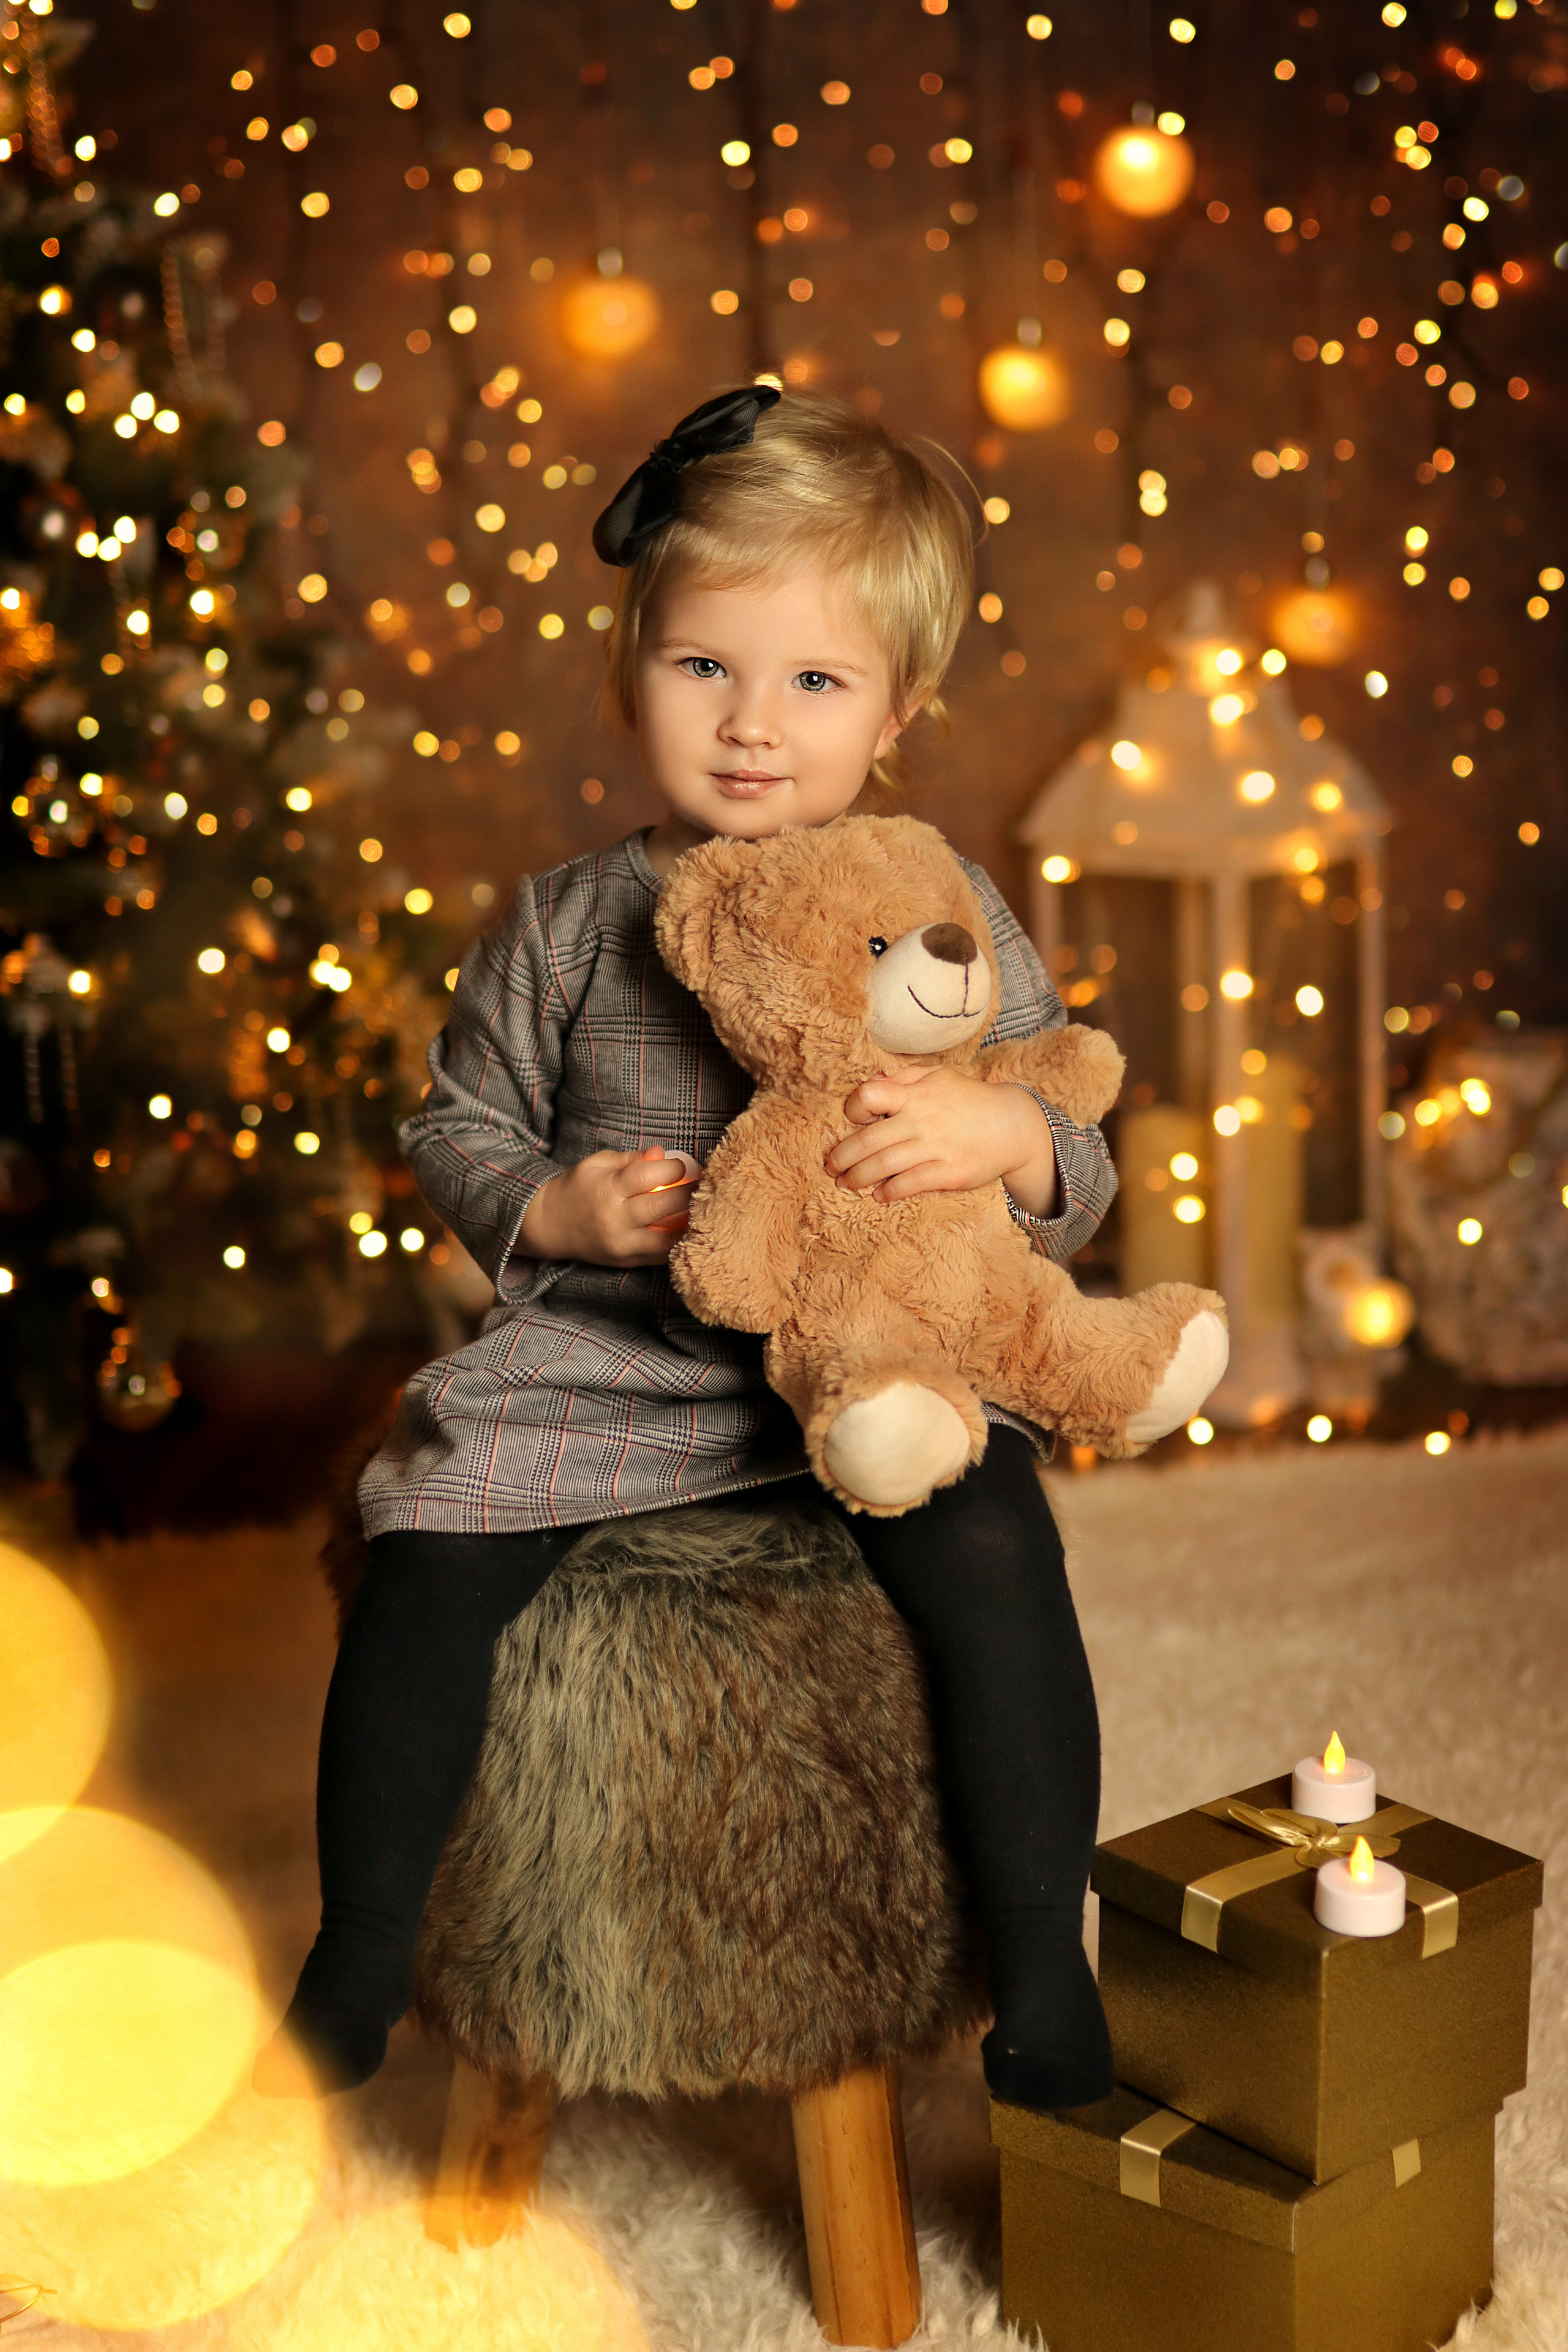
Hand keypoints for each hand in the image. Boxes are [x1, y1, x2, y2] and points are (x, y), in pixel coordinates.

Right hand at [517, 1147, 699, 1266]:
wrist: (550, 1225)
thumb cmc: (578, 1188)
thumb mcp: (598, 1164)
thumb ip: (632, 1159)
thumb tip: (663, 1153)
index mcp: (608, 1189)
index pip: (650, 1176)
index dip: (674, 1168)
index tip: (681, 1166)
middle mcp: (616, 1220)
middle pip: (665, 1206)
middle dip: (690, 1193)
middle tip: (702, 1185)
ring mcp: (623, 1245)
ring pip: (670, 1239)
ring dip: (690, 1223)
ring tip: (700, 1209)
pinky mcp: (627, 1262)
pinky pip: (663, 1256)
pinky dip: (679, 1243)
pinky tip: (688, 1230)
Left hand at [824, 1067, 1050, 1204]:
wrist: (1013, 1125)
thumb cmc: (969, 1100)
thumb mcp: (938, 1077)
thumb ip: (903, 1077)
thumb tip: (871, 1081)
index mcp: (915, 1093)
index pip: (868, 1095)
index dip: (853, 1108)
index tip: (853, 1121)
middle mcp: (921, 1119)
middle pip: (867, 1140)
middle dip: (842, 1157)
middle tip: (831, 1166)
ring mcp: (935, 1147)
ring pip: (883, 1166)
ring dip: (858, 1178)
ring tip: (846, 1184)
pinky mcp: (949, 1172)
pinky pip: (909, 1184)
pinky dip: (889, 1191)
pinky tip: (879, 1195)